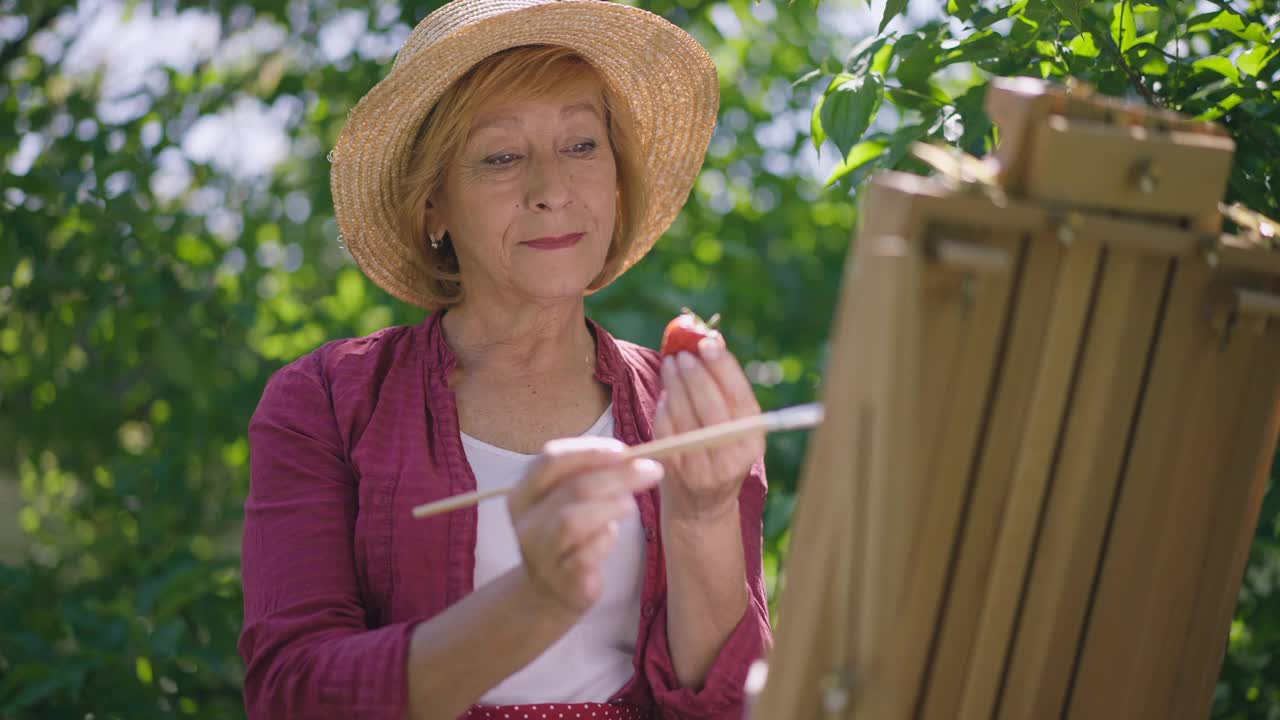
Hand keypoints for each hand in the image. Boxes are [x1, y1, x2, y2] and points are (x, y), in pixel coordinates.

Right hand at [506, 437, 663, 615]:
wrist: (550, 591)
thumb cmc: (567, 534)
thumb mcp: (568, 500)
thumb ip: (590, 475)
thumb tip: (632, 456)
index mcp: (524, 494)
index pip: (550, 460)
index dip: (588, 450)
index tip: (623, 450)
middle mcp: (526, 523)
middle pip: (572, 488)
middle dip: (617, 475)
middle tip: (650, 469)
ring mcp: (541, 554)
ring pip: (573, 521)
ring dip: (610, 506)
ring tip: (630, 504)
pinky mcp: (563, 580)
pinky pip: (585, 555)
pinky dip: (605, 539)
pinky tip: (613, 533)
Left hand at [653, 332, 763, 523]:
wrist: (701, 505)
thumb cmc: (718, 450)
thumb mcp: (733, 425)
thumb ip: (725, 389)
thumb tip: (710, 338)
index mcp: (753, 439)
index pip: (739, 396)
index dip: (722, 366)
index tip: (707, 341)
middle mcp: (732, 456)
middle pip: (710, 404)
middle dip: (693, 373)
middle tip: (681, 353)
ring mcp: (703, 467)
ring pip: (684, 414)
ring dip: (674, 384)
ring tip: (670, 365)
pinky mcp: (676, 471)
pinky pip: (666, 430)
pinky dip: (664, 408)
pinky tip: (665, 396)